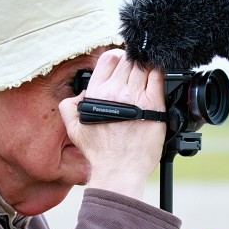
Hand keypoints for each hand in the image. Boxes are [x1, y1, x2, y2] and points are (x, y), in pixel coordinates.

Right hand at [59, 49, 165, 198]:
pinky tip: (159, 80)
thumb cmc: (100, 153)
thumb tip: (80, 94)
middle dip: (133, 62)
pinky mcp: (154, 105)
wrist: (118, 171)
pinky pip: (158, 78)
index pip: (109, 58)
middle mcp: (115, 91)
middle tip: (137, 73)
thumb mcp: (73, 128)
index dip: (118, 57)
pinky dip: (159, 74)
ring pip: (144, 66)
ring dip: (147, 68)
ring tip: (148, 77)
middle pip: (129, 60)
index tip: (123, 65)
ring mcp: (136, 97)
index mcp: (96, 93)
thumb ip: (69, 106)